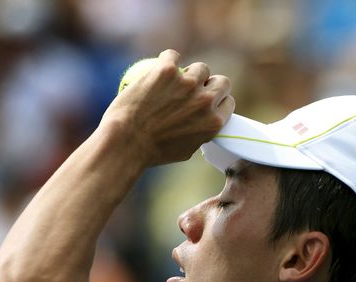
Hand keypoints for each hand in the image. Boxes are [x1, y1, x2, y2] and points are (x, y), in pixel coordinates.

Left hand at [104, 49, 234, 166]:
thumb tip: (203, 124)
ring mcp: (188, 83)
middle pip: (222, 81)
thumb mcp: (186, 150)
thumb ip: (199, 133)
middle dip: (211, 83)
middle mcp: (206, 101)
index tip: (206, 100)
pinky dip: (166, 61)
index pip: (227, 101)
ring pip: (200, 67)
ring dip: (190, 72)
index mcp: (214, 122)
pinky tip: (157, 69)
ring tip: (173, 80)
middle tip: (194, 88)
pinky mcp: (167, 70)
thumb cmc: (153, 152)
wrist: (127, 142)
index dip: (217, 99)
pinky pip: (172, 56)